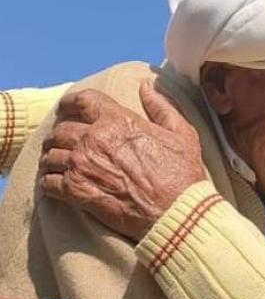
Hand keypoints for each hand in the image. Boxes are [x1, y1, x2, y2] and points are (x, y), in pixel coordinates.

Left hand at [40, 81, 205, 240]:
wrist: (177, 213)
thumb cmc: (183, 175)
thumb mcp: (182, 133)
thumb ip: (161, 106)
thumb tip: (146, 86)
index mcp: (119, 121)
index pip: (83, 100)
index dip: (71, 102)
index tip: (67, 108)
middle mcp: (95, 139)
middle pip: (61, 129)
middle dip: (60, 135)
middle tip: (63, 142)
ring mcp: (82, 165)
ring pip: (50, 155)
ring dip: (52, 159)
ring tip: (58, 165)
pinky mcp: (76, 191)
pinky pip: (47, 182)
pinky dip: (49, 183)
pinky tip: (56, 185)